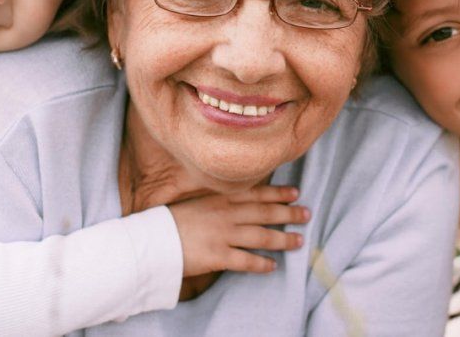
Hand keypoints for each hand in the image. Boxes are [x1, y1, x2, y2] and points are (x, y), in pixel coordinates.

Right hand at [169, 184, 308, 276]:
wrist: (153, 240)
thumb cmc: (172, 220)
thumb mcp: (197, 202)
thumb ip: (218, 200)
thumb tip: (238, 201)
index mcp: (220, 199)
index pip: (257, 193)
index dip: (278, 193)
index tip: (295, 193)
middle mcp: (226, 214)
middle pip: (265, 213)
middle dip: (288, 214)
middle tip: (306, 215)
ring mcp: (223, 235)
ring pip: (261, 236)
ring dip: (283, 239)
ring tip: (298, 241)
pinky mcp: (218, 256)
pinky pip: (246, 261)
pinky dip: (261, 264)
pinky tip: (272, 266)